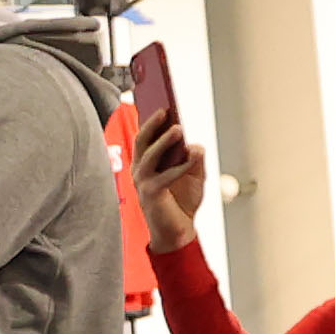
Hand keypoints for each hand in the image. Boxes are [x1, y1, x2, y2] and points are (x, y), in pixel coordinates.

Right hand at [131, 106, 207, 252]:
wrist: (178, 232)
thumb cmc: (182, 202)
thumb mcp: (194, 175)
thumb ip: (194, 158)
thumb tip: (194, 145)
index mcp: (147, 162)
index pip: (146, 136)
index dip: (150, 119)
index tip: (161, 101)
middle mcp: (140, 170)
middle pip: (142, 140)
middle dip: (152, 124)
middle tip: (165, 109)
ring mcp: (143, 182)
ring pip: (149, 155)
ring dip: (163, 141)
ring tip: (178, 129)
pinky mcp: (150, 194)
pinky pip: (165, 176)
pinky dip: (180, 166)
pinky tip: (192, 159)